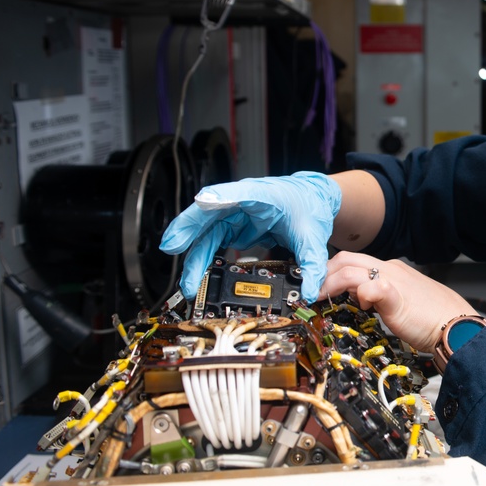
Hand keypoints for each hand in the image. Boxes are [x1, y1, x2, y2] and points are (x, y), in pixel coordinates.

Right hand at [159, 172, 341, 301]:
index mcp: (265, 195)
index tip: (202, 202)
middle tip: (172, 247)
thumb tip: (310, 292)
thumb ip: (312, 264)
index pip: (240, 193)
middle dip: (189, 229)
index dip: (219, 196)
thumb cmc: (308, 207)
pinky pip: (212, 242)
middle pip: (210, 212)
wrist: (312, 201)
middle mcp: (243, 202)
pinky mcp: (232, 227)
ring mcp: (234, 215)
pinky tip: (195, 275)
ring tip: (188, 282)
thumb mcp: (313, 238)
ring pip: (206, 232)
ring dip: (194, 255)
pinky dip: (202, 258)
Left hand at [321, 252, 476, 352]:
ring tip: (318, 298)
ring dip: (328, 283)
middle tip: (311, 291)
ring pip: (350, 269)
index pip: (354, 261)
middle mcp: (390, 270)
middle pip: (346, 259)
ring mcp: (393, 280)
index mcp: (392, 270)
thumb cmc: (434, 319)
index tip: (319, 286)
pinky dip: (357, 293)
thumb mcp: (402, 303)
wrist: (458, 326)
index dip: (332, 271)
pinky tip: (357, 305)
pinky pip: (369, 286)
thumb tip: (363, 299)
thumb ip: (382, 297)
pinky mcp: (395, 296)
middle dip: (322, 273)